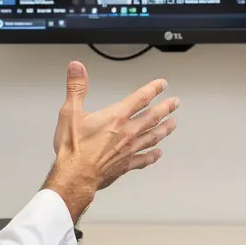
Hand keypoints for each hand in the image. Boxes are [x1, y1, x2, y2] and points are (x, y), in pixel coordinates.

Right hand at [45, 61, 178, 220]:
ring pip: (153, 136)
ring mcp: (129, 149)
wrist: (75, 176)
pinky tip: (158, 154)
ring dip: (164, 129)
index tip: (162, 84)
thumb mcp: (70, 112)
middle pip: (152, 116)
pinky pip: (144, 159)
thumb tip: (77, 67)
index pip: (140, 98)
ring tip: (173, 124)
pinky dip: (152, 156)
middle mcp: (127, 132)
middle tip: (175, 103)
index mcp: (116, 117)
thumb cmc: (73, 148)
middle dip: (166, 108)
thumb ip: (76, 87)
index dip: (153, 89)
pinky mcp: (126, 165)